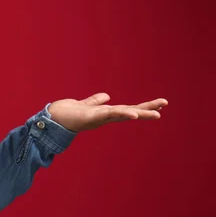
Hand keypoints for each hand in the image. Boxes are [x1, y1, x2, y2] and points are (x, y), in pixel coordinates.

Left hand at [47, 93, 167, 131]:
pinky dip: (121, 114)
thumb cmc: (67, 113)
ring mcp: (99, 118)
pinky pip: (108, 114)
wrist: (52, 120)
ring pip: (122, 114)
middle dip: (147, 109)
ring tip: (156, 113)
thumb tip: (107, 96)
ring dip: (139, 113)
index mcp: (105, 113)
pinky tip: (132, 114)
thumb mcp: (85, 105)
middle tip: (164, 104)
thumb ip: (95, 101)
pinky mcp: (90, 117)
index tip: (159, 104)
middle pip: (129, 112)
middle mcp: (104, 117)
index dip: (142, 107)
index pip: (127, 109)